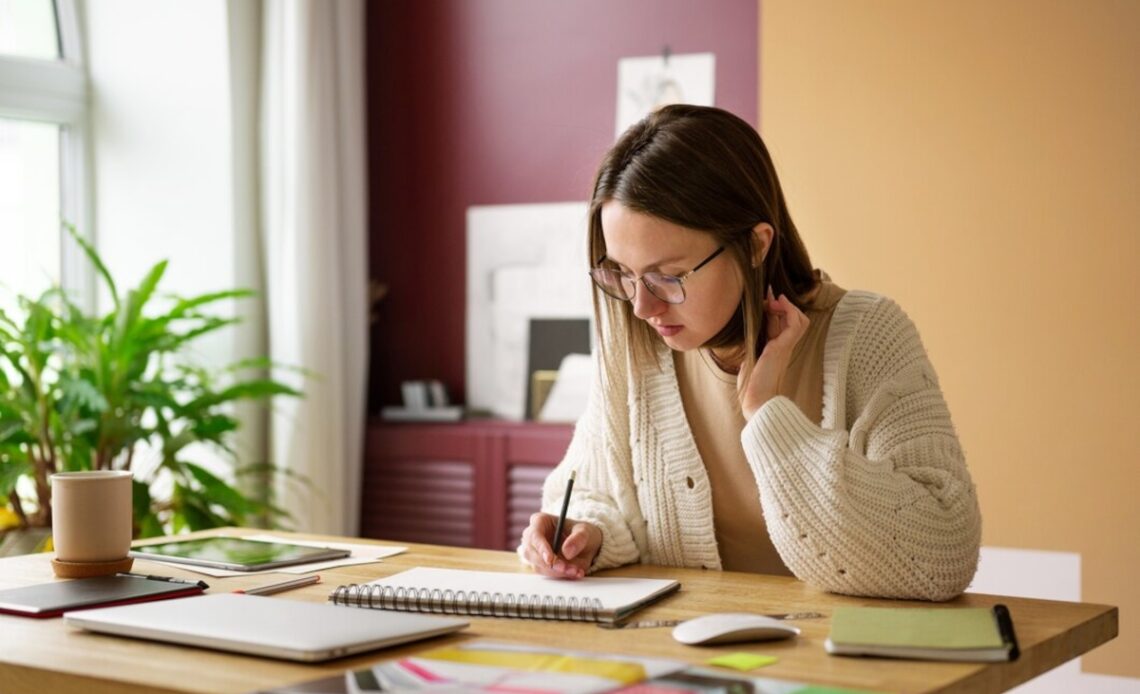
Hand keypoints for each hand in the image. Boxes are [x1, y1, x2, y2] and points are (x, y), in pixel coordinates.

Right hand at [518, 512, 601, 578]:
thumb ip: (578, 539)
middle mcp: (533, 537)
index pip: (534, 534)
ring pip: (538, 566)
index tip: (550, 559)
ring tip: (575, 570)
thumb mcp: (585, 531)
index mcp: (540, 521)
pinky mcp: (540, 565)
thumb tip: (567, 552)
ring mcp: (535, 552)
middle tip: (565, 568)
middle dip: (549, 564)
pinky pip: (547, 573)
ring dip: (557, 571)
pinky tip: (575, 572)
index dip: (540, 547)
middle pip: (531, 552)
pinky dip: (561, 575)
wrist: (586, 545)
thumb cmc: (581, 533)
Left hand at [739, 287, 810, 419]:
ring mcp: (785, 347)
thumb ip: (752, 348)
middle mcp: (784, 348)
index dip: (776, 310)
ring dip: (787, 306)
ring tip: (773, 298)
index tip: (765, 297)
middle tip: (769, 293)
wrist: (756, 401)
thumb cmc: (751, 387)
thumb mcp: (750, 360)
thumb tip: (747, 335)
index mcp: (776, 351)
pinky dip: (788, 310)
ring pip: (799, 321)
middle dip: (783, 304)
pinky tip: (777, 302)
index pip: (781, 325)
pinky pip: (794, 324)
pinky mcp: (782, 347)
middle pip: (794, 321)